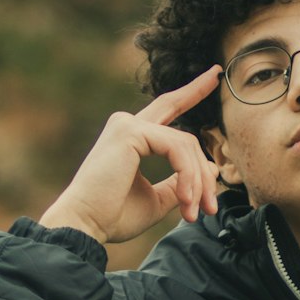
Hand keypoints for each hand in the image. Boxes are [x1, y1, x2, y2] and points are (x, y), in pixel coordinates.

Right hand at [39, 65, 223, 244]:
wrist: (85, 225)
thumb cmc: (113, 216)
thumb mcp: (157, 199)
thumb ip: (181, 182)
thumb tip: (211, 167)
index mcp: (132, 137)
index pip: (167, 108)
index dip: (192, 91)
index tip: (215, 75)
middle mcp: (127, 124)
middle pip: (182, 128)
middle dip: (203, 133)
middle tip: (212, 206)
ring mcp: (127, 124)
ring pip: (186, 145)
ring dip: (197, 183)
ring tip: (194, 213)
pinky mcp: (129, 131)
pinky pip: (176, 148)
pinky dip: (187, 176)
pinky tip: (185, 200)